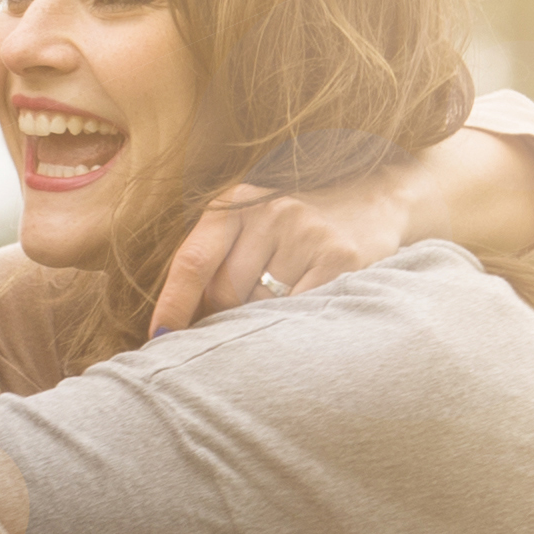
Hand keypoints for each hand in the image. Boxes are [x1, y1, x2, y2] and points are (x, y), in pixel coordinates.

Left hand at [146, 162, 421, 335]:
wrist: (375, 194)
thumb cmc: (295, 220)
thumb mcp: (249, 219)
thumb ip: (214, 257)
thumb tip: (173, 327)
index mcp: (236, 202)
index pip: (194, 261)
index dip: (173, 304)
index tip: (158, 338)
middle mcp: (272, 212)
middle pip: (226, 293)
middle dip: (228, 311)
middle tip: (250, 302)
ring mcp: (308, 234)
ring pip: (262, 306)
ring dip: (264, 315)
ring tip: (285, 294)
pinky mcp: (340, 259)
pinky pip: (300, 311)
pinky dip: (295, 320)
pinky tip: (305, 303)